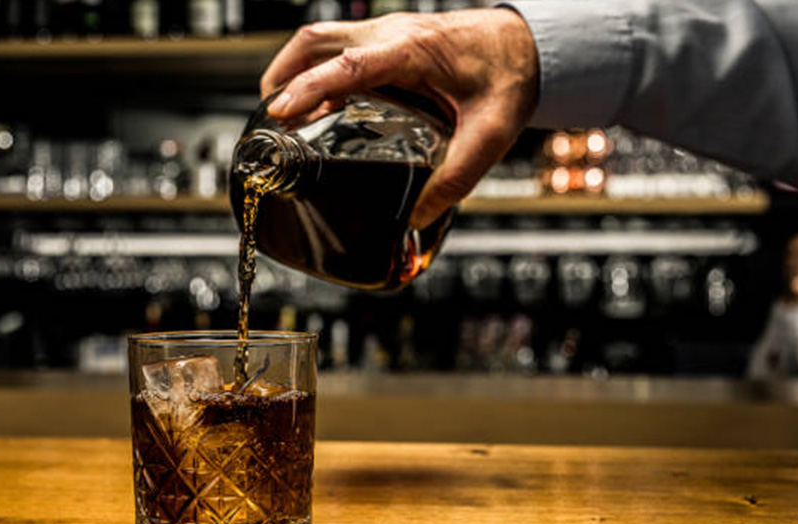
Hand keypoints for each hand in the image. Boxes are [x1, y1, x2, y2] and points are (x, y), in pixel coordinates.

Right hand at [260, 9, 538, 228]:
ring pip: (322, 39)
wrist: (528, 47)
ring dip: (295, 70)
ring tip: (284, 112)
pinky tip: (321, 102)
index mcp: (412, 52)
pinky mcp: (390, 40)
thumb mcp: (489, 136)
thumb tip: (417, 217)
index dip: (309, 88)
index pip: (348, 64)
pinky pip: (339, 46)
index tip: (280, 111)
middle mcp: (393, 34)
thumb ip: (455, 179)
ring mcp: (389, 32)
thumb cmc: (511, 77)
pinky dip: (318, 71)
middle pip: (316, 41)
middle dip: (282, 76)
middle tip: (269, 117)